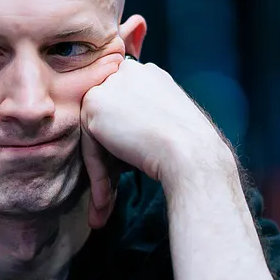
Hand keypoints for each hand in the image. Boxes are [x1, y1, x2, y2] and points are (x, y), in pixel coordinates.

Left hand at [79, 58, 232, 225]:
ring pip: (95, 137)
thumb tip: (117, 141)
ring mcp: (110, 85)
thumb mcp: (166, 122)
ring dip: (101, 175)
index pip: (122, 111)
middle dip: (108, 163)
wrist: (191, 153)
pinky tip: (104, 201)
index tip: (123, 175)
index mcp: (147, 74)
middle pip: (106, 123)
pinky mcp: (94, 104)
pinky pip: (88, 146)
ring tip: (105, 207)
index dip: (121, 147)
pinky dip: (96, 175)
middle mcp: (127, 72)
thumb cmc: (188, 147)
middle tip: (110, 198)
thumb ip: (140, 120)